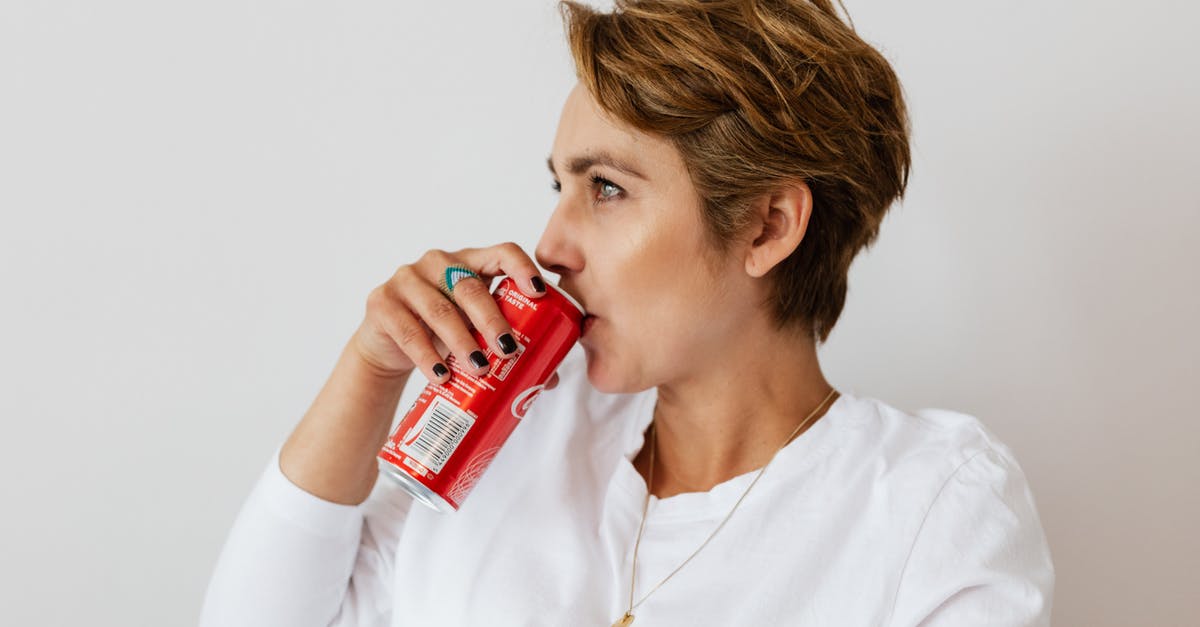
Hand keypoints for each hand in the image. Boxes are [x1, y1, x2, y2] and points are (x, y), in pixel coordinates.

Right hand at [351, 242, 561, 388]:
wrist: (388, 347)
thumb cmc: (441, 334)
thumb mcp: (473, 331)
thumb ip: (504, 344)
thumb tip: (549, 379)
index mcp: (469, 263)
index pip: (502, 252)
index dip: (522, 268)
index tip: (539, 293)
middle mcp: (437, 264)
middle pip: (470, 286)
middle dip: (492, 320)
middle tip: (508, 350)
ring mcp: (407, 280)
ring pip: (440, 310)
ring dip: (462, 342)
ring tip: (479, 369)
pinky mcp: (382, 303)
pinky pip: (409, 332)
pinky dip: (428, 357)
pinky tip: (442, 375)